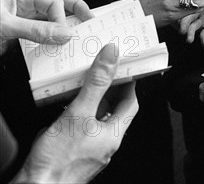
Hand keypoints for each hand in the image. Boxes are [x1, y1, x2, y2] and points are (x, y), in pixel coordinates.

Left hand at [0, 0, 92, 54]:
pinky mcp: (14, 35)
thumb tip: (62, 33)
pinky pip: (38, 33)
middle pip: (57, 0)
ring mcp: (18, 18)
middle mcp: (21, 5)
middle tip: (89, 20)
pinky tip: (56, 46)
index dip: (62, 19)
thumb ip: (34, 29)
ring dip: (64, 22)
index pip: (53, 2)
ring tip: (77, 30)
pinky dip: (50, 38)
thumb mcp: (4, 25)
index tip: (64, 35)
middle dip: (75, 8)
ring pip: (49, 15)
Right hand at [12, 44, 138, 183]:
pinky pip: (81, 126)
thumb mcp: (79, 112)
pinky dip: (77, 112)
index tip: (125, 67)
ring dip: (91, 99)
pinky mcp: (74, 152)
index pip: (130, 103)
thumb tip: (111, 57)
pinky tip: (65, 105)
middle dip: (109, 88)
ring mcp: (90, 149)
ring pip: (95, 117)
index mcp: (113, 134)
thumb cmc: (58, 161)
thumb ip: (96, 84)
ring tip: (83, 81)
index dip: (129, 83)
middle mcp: (105, 143)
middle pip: (113, 109)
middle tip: (103, 69)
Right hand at [179, 0, 203, 51]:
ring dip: (189, 33)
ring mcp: (203, 20)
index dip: (187, 6)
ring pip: (192, 26)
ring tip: (190, 39)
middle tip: (183, 29)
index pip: (193, 1)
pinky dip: (203, 42)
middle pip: (188, 15)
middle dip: (183, 22)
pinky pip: (203, 36)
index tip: (184, 12)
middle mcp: (201, 9)